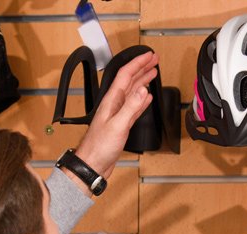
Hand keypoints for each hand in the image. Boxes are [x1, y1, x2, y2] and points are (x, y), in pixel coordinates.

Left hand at [73, 51, 159, 180]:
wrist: (93, 164)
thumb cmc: (99, 147)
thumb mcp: (118, 125)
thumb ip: (131, 107)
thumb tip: (143, 90)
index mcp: (112, 101)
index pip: (126, 76)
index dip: (138, 64)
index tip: (149, 56)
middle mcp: (114, 105)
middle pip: (129, 80)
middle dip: (141, 68)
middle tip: (153, 60)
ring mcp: (117, 114)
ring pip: (132, 92)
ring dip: (142, 81)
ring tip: (152, 73)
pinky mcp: (121, 124)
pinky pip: (133, 107)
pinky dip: (141, 100)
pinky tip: (146, 98)